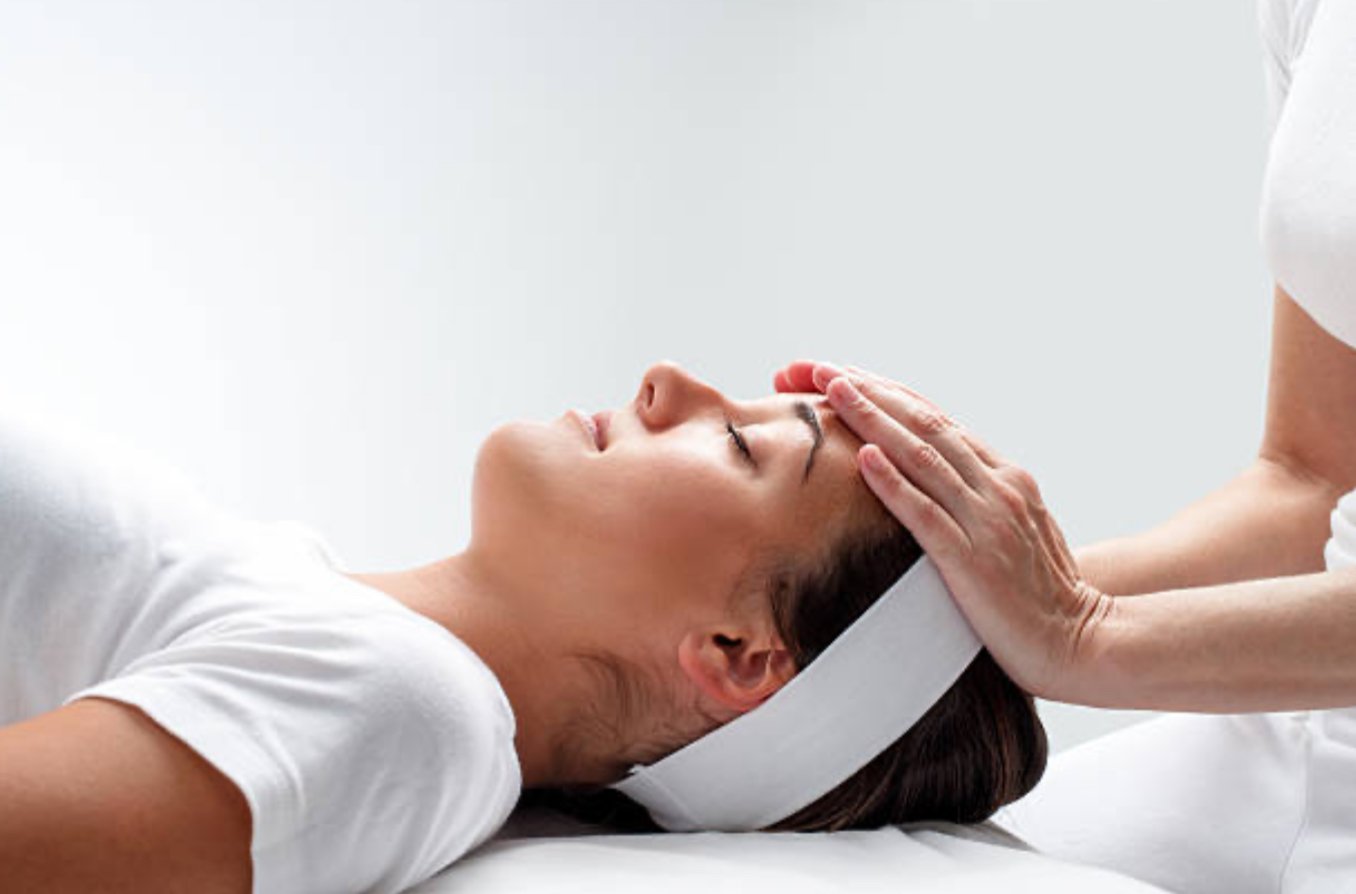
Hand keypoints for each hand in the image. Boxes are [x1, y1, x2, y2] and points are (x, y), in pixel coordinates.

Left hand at [772, 359, 1113, 702]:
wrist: (1082, 644)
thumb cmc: (1042, 597)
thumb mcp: (1014, 531)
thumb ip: (979, 501)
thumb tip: (933, 483)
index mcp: (1005, 477)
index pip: (936, 419)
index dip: (886, 392)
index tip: (841, 374)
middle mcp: (998, 487)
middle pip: (924, 423)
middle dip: (868, 391)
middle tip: (819, 368)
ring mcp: (988, 521)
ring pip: (922, 456)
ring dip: (873, 419)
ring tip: (832, 391)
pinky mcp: (974, 561)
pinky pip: (926, 515)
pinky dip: (893, 483)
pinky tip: (863, 458)